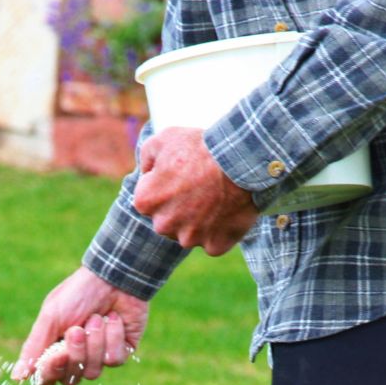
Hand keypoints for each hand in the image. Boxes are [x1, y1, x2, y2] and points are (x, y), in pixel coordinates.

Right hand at [11, 266, 148, 384]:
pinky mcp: (120, 353)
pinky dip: (112, 337)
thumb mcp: (51, 318)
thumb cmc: (77, 295)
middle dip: (75, 352)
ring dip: (94, 342)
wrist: (114, 278)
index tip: (58, 353)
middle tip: (77, 329)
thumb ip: (34, 347)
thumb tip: (17, 378)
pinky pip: (114, 360)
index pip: (48, 379)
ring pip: (93, 373)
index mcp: (54, 350)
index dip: (52, 371)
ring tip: (96, 317)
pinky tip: (114, 319)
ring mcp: (98, 358)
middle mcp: (76, 358)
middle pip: (70, 380)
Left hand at [133, 127, 258, 256]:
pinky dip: (220, 232)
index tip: (179, 175)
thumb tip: (146, 171)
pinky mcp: (214, 246)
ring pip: (189, 232)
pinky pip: (213, 242)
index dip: (164, 185)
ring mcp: (189, 238)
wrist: (240, 161)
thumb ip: (146, 156)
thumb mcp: (164, 138)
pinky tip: (226, 213)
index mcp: (146, 201)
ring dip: (198, 221)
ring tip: (214, 198)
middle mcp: (163, 225)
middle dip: (178, 207)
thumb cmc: (201, 148)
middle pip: (168, 219)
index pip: (148, 198)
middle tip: (198, 186)